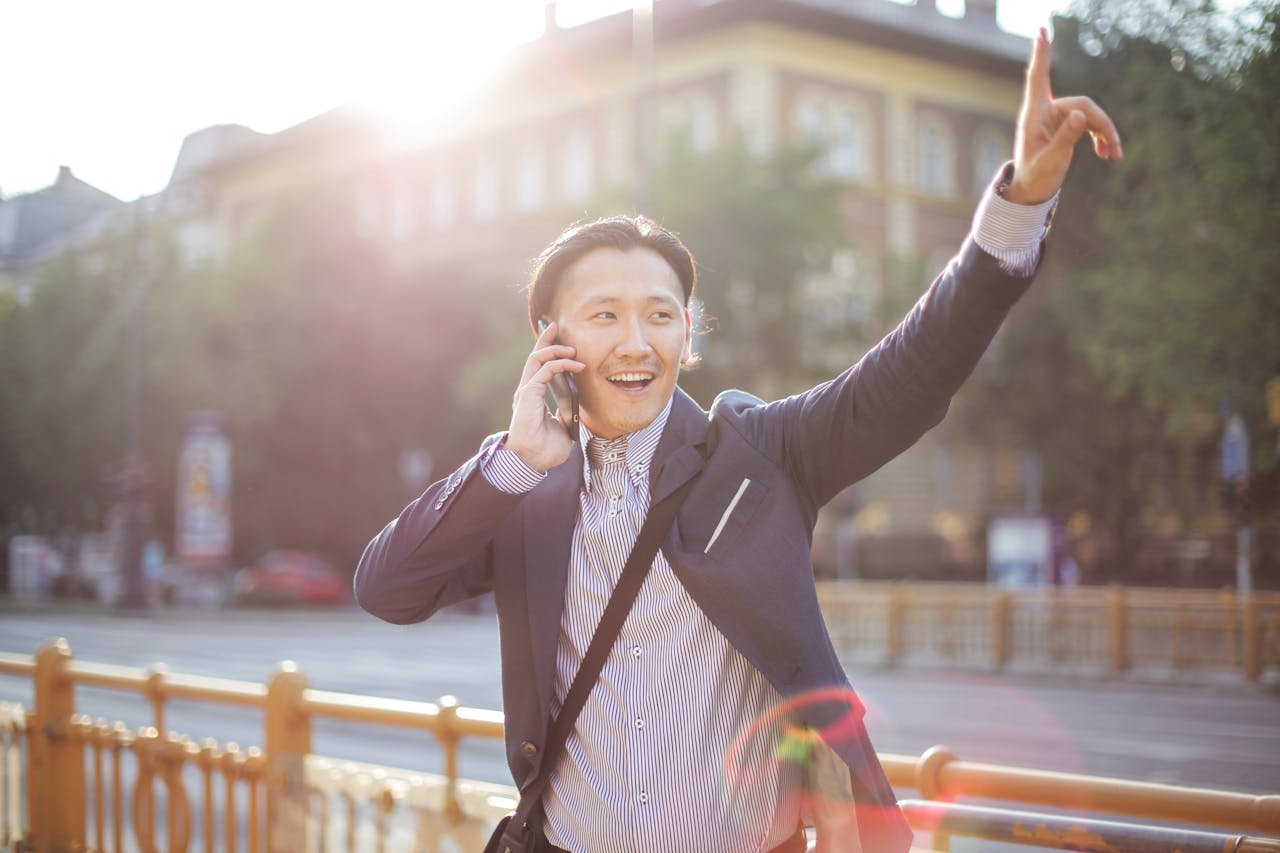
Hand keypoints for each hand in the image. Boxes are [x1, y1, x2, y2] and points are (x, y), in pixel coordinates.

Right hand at [505, 321, 583, 472]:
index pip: (539, 367)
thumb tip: (567, 411)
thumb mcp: (561, 428)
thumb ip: (562, 416)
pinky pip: (544, 371)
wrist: (533, 462)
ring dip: (555, 349)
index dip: (546, 350)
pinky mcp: (529, 395)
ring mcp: (527, 392)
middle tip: (555, 326)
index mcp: (533, 397)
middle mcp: (528, 391)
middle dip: (545, 339)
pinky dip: (560, 364)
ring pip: (537, 359)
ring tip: (571, 349)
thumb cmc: (544, 450)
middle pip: (535, 356)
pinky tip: (574, 364)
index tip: (556, 337)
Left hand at [1005, 27, 1122, 204]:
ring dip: (1105, 133)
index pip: (1039, 76)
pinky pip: (1090, 123)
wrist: (1032, 190)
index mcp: (1034, 114)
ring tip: (1114, 154)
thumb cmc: (1035, 176)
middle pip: (1083, 104)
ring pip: (1090, 114)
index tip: (1041, 29)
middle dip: (1101, 125)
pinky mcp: (1067, 125)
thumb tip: (1081, 116)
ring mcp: (1058, 117)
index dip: (1042, 53)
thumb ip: (1065, 138)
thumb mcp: (1050, 160)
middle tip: (1113, 149)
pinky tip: (1109, 154)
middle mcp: (1046, 110)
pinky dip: (1101, 137)